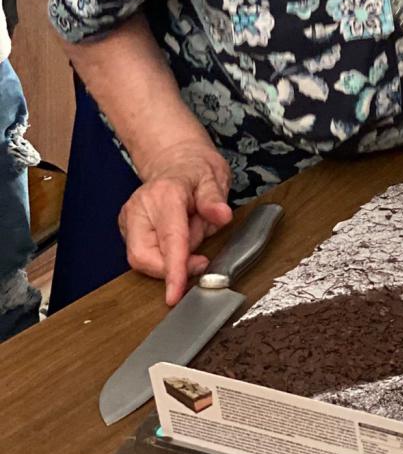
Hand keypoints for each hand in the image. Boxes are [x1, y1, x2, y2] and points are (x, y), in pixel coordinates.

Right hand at [118, 142, 232, 305]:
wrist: (177, 161)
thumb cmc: (196, 170)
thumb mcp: (214, 177)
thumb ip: (215, 199)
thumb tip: (222, 216)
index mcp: (165, 194)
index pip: (169, 239)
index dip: (173, 269)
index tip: (175, 292)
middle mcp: (139, 208)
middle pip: (145, 257)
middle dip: (174, 265)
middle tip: (200, 255)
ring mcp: (129, 220)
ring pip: (144, 260)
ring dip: (172, 256)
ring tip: (190, 232)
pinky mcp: (128, 230)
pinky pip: (145, 256)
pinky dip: (165, 254)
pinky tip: (179, 236)